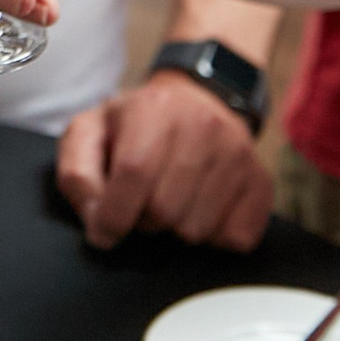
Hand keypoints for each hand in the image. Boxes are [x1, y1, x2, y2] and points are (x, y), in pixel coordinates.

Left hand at [59, 73, 272, 250]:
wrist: (196, 102)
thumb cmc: (137, 124)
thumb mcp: (91, 132)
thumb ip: (77, 173)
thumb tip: (95, 220)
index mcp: (155, 108)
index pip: (134, 174)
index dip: (113, 215)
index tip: (104, 231)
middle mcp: (203, 126)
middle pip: (165, 211)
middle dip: (143, 220)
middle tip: (142, 201)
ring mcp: (238, 153)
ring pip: (197, 231)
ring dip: (175, 228)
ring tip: (171, 200)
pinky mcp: (261, 181)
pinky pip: (234, 238)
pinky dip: (212, 236)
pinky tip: (201, 208)